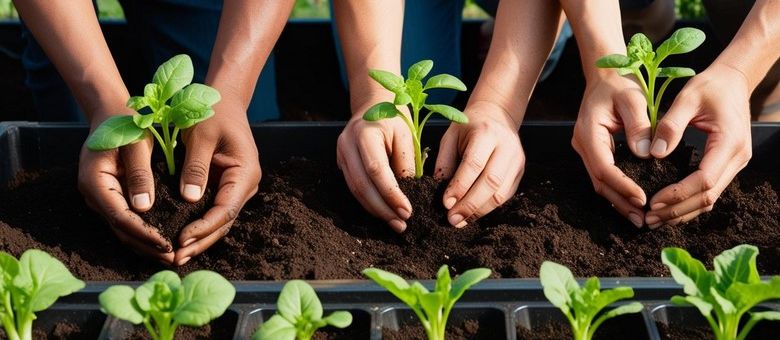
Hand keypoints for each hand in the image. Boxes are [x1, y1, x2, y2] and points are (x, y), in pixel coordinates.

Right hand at [78, 115, 174, 263]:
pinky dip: (143, 234)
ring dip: (145, 245)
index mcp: (95, 182)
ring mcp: (100, 198)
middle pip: (120, 229)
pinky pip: (126, 222)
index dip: (143, 233)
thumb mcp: (136, 145)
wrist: (112, 113)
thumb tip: (144, 207)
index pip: (120, 217)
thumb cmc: (126, 124)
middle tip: (174, 259)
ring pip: (122, 229)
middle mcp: (94, 195)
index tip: (166, 244)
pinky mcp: (111, 198)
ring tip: (171, 256)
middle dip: (147, 246)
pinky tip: (161, 242)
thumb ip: (140, 174)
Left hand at [173, 100, 260, 264]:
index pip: (225, 209)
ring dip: (199, 239)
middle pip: (224, 222)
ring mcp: (236, 188)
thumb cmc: (212, 112)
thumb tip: (189, 200)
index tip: (181, 240)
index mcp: (245, 172)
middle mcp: (244, 185)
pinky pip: (213, 212)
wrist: (223, 101)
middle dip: (201, 242)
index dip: (204, 227)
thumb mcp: (201, 135)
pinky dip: (198, 227)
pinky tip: (182, 240)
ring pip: (219, 221)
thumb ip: (195, 167)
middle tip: (176, 259)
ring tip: (177, 256)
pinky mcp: (224, 187)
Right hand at [337, 112, 414, 232]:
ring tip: (395, 223)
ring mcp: (340, 154)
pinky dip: (369, 202)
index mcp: (364, 134)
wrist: (372, 103)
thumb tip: (409, 194)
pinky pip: (354, 187)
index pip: (376, 171)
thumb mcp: (406, 135)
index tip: (407, 211)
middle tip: (401, 224)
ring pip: (355, 190)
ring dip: (375, 210)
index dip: (391, 194)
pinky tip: (383, 211)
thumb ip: (406, 163)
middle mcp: (347, 145)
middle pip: (362, 185)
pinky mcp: (341, 163)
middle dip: (382, 209)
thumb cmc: (394, 117)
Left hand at [435, 101, 524, 227]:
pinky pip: (505, 196)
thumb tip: (438, 190)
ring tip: (460, 220)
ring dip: (479, 211)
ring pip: (501, 193)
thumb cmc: (468, 127)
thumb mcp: (450, 137)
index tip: (446, 203)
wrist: (496, 115)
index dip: (460, 186)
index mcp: (486, 133)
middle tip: (452, 219)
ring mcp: (516, 160)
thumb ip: (444, 162)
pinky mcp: (519, 171)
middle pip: (491, 182)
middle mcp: (506, 146)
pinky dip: (488, 208)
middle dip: (470, 204)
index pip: (474, 164)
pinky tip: (472, 214)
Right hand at [572, 73, 650, 227]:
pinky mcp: (593, 150)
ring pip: (599, 182)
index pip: (603, 167)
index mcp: (589, 132)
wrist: (605, 73)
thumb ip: (639, 124)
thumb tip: (646, 153)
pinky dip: (617, 190)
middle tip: (642, 219)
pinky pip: (603, 175)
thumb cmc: (620, 82)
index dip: (622, 186)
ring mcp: (585, 148)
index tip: (642, 198)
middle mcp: (582, 144)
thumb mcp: (633, 98)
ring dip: (618, 201)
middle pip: (598, 181)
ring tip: (639, 217)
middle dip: (620, 202)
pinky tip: (632, 201)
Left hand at [644, 64, 751, 227]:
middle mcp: (737, 158)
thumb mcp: (687, 97)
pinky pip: (709, 190)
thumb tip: (655, 154)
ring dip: (683, 212)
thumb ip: (671, 125)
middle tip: (649, 219)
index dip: (678, 194)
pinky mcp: (727, 164)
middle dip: (677, 210)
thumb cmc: (710, 86)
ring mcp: (735, 163)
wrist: (733, 80)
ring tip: (654, 219)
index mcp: (729, 142)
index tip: (653, 201)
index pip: (704, 180)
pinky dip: (689, 202)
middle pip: (708, 196)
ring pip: (710, 198)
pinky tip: (668, 207)